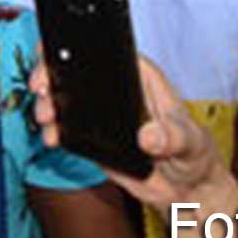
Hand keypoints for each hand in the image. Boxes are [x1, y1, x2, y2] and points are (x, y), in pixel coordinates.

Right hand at [31, 53, 226, 211]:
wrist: (187, 190)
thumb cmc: (195, 154)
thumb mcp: (190, 141)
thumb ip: (172, 136)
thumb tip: (148, 135)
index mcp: (141, 77)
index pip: (105, 50)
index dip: (79, 47)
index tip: (62, 56)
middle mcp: (116, 90)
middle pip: (76, 70)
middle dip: (51, 74)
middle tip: (42, 88)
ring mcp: (101, 114)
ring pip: (66, 98)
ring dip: (48, 104)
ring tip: (45, 117)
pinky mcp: (92, 137)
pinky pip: (67, 128)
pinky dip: (54, 131)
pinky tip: (52, 138)